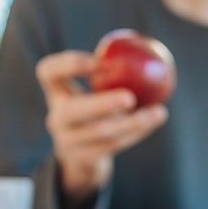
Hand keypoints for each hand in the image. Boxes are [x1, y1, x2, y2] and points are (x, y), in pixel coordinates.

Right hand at [35, 50, 167, 208]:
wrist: (81, 155)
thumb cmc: (94, 110)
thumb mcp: (94, 90)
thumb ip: (111, 73)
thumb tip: (151, 51)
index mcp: (55, 93)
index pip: (48, 72)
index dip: (68, 65)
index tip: (97, 61)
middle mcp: (56, 118)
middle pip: (72, 112)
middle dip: (102, 104)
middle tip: (130, 98)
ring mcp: (68, 141)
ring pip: (101, 133)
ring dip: (133, 123)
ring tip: (159, 113)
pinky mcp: (85, 158)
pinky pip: (115, 145)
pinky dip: (137, 132)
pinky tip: (154, 120)